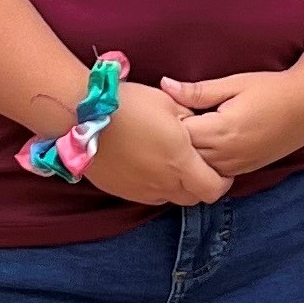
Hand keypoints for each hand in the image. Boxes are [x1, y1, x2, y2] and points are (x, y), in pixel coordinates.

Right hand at [82, 82, 232, 207]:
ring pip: (169, 198)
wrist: (81, 115)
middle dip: (201, 185)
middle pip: (194, 198)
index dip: (222, 181)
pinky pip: (146, 195)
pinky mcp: (120, 191)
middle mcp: (162, 183)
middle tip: (197, 165)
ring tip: (170, 163)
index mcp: (179, 162)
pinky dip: (154, 185)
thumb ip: (191, 120)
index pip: (214, 189)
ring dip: (177, 186)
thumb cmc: (128, 103)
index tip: (220, 168)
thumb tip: (200, 127)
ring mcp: (140, 190)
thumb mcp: (169, 103)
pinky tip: (147, 164)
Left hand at [159, 68, 303, 178]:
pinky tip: (207, 144)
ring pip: (198, 168)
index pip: (177, 135)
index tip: (168, 107)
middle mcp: (227, 154)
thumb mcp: (234, 83)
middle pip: (184, 156)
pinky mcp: (245, 169)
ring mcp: (236, 166)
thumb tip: (164, 85)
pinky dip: (205, 161)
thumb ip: (198, 90)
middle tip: (173, 120)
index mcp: (221, 130)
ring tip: (189, 132)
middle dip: (176, 140)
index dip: (168, 121)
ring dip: (190, 153)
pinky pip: (214, 172)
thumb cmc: (273, 89)